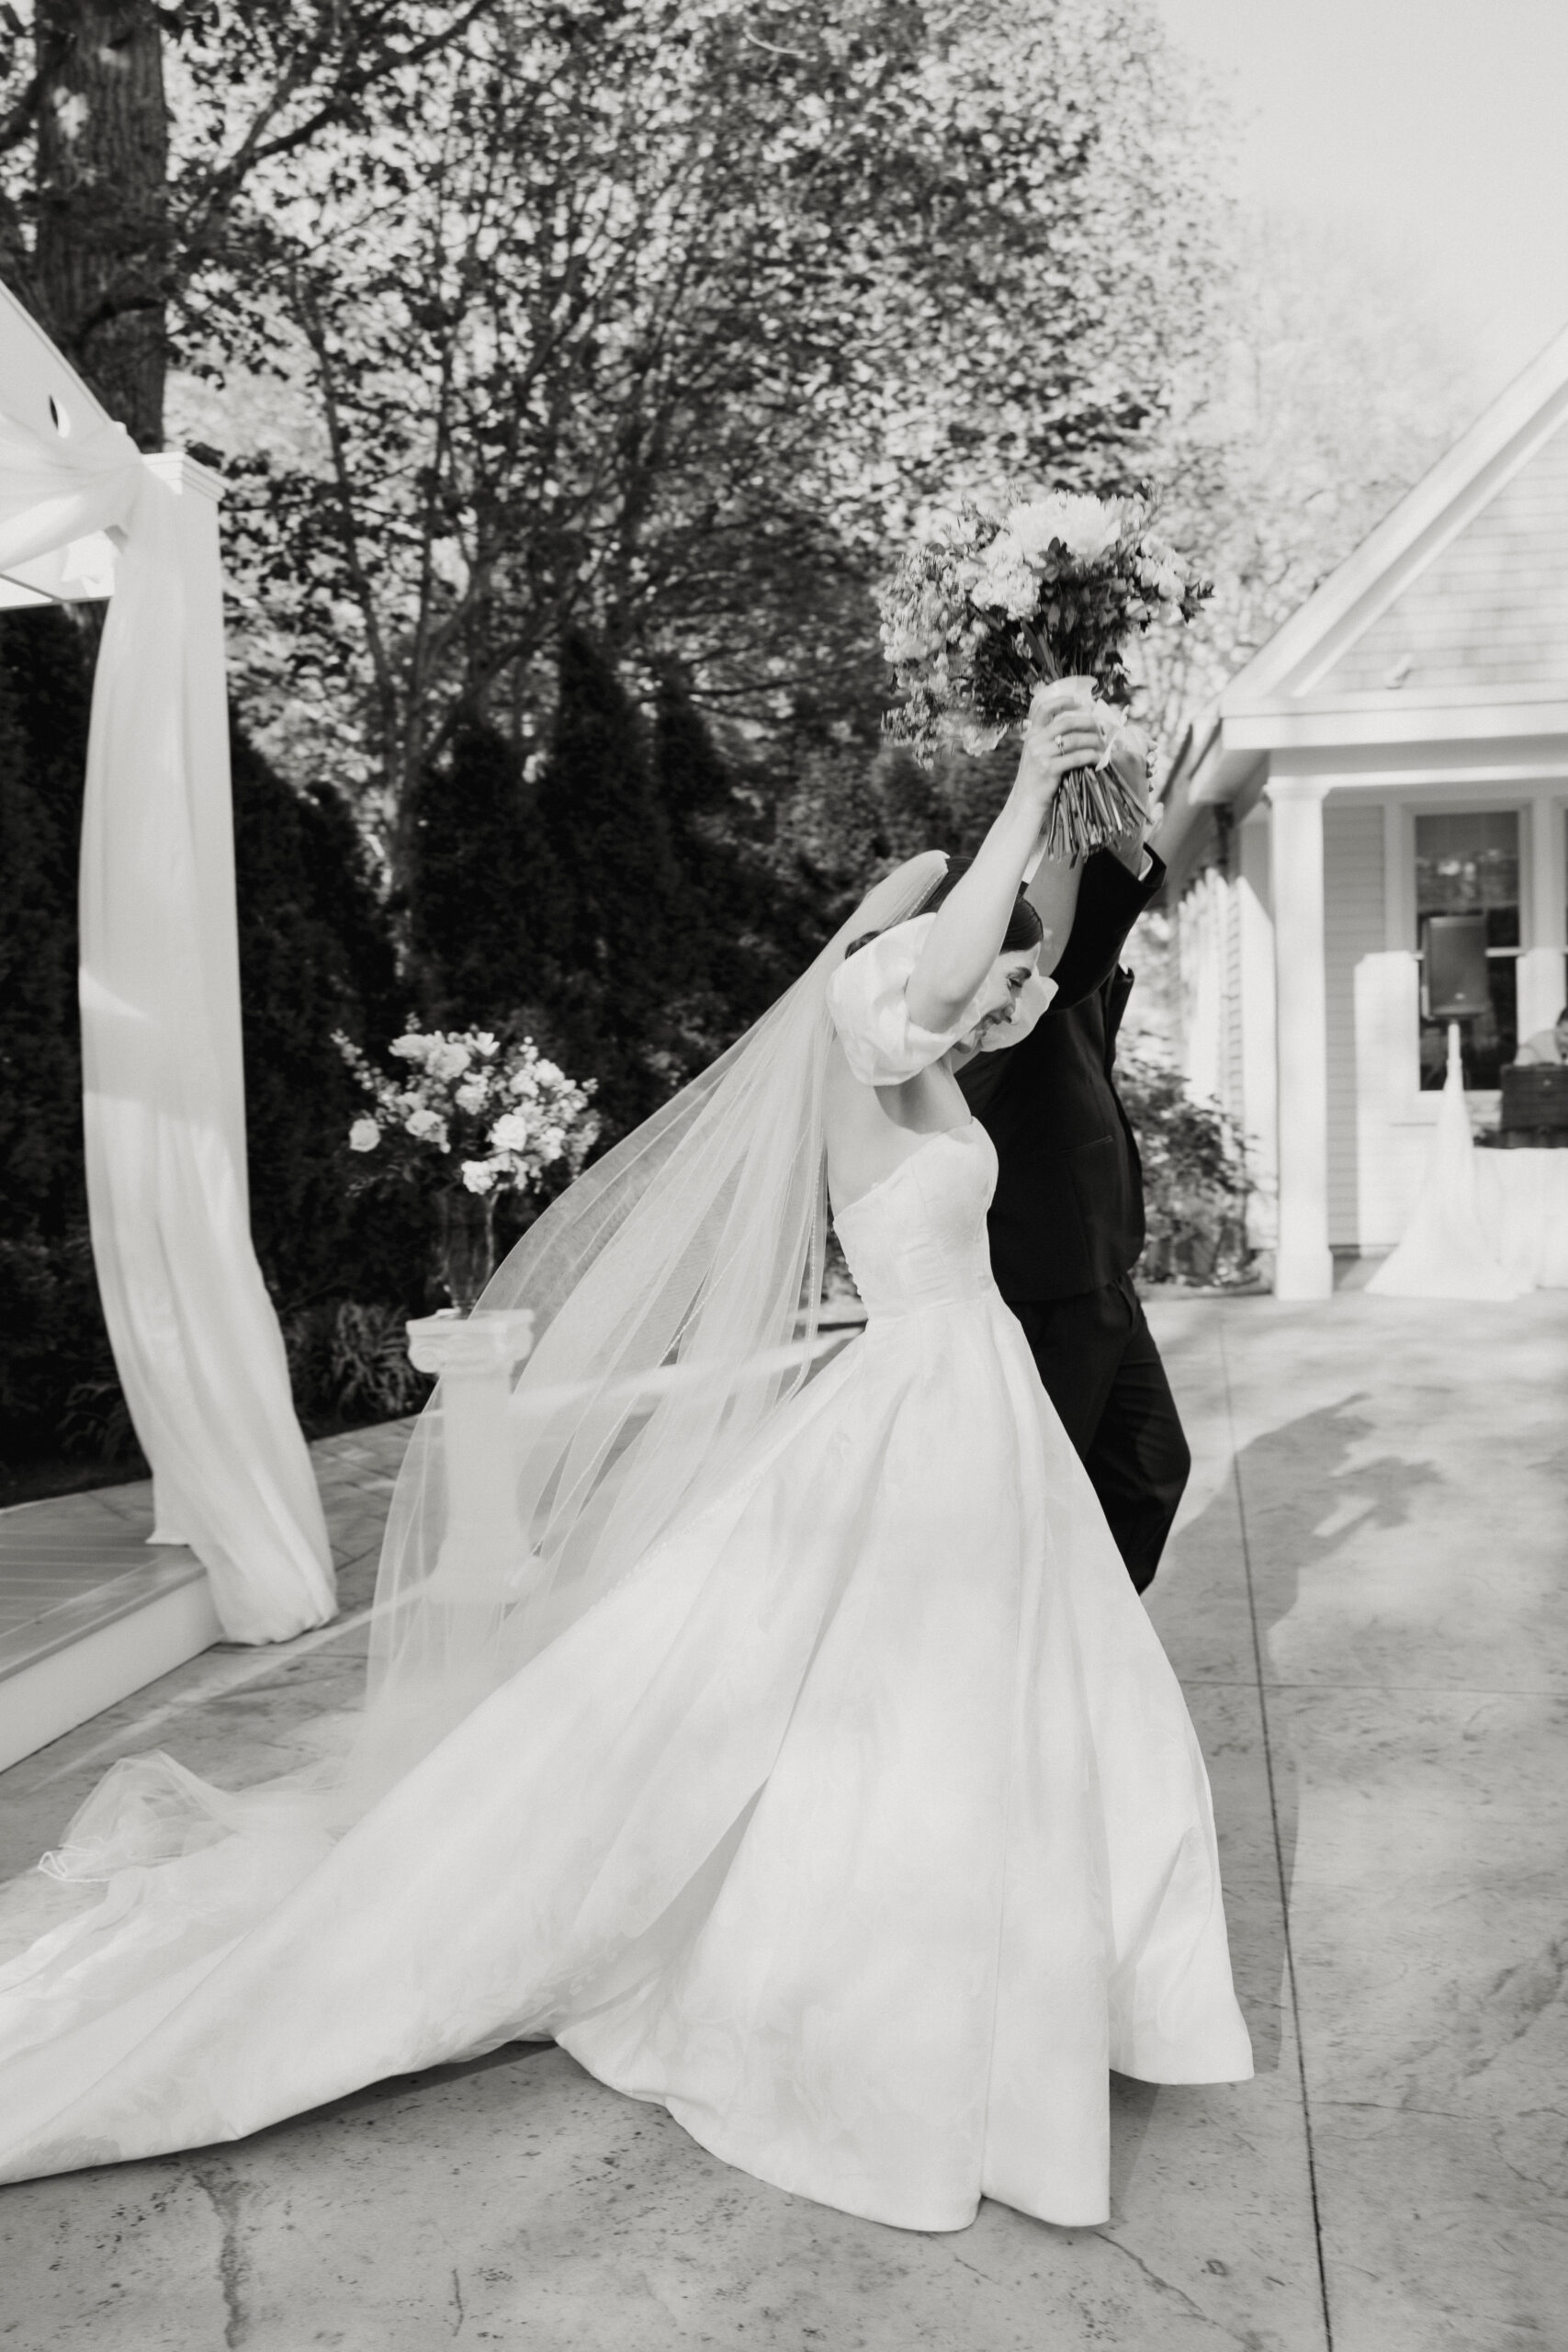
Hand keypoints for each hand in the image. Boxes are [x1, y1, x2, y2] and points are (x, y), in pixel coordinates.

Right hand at [1014, 688, 1105, 810]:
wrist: (1026, 802)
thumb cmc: (1036, 778)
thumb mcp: (1036, 754)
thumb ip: (1049, 739)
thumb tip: (1079, 727)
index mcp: (1031, 734)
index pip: (1044, 708)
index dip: (1063, 701)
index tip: (1080, 703)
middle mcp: (1034, 741)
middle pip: (1066, 722)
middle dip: (1087, 723)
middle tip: (1100, 728)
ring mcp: (1041, 755)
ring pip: (1075, 740)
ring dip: (1093, 741)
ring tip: (1103, 746)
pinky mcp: (1049, 769)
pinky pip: (1077, 757)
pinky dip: (1091, 757)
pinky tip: (1098, 760)